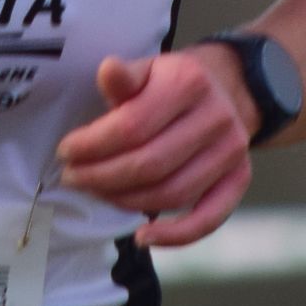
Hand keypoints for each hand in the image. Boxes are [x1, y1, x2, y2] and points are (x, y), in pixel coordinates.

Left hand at [55, 48, 253, 248]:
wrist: (223, 89)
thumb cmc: (169, 84)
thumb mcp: (146, 70)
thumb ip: (124, 78)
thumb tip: (107, 70)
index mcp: (189, 83)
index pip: (132, 126)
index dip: (92, 146)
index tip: (66, 153)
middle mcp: (216, 117)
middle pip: (150, 164)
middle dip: (102, 177)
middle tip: (73, 178)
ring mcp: (232, 151)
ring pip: (172, 193)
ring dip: (126, 201)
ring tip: (97, 193)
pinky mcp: (239, 178)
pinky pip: (210, 218)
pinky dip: (177, 236)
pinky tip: (143, 236)